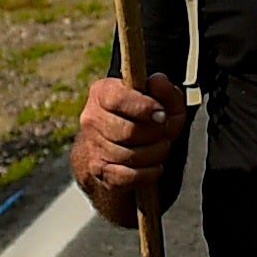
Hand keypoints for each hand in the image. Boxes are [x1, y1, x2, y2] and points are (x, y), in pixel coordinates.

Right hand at [72, 72, 181, 222]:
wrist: (118, 154)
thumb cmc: (143, 122)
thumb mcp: (162, 103)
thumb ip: (165, 90)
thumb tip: (158, 81)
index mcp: (103, 93)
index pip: (118, 99)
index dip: (144, 107)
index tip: (161, 113)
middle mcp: (92, 119)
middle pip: (129, 131)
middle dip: (155, 134)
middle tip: (162, 134)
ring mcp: (93, 146)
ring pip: (131, 155)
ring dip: (155, 154)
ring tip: (159, 148)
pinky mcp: (99, 171)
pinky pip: (130, 175)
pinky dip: (149, 172)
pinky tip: (154, 166)